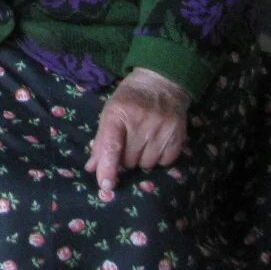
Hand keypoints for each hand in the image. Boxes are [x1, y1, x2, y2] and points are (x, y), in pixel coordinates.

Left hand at [85, 67, 190, 191]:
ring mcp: (162, 129)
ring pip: (147, 164)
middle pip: (129, 160)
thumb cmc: (130, 99)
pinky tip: (156, 143)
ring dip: (141, 159)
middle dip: (125, 158)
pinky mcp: (178, 136)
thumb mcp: (110, 112)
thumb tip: (92, 168)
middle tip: (127, 143)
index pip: (111, 145)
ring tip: (142, 142)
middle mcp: (141, 121)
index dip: (107, 168)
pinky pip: (165, 162)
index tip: (106, 186)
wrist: (161, 83)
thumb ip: (101, 141)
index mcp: (118, 112)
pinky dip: (159, 159)